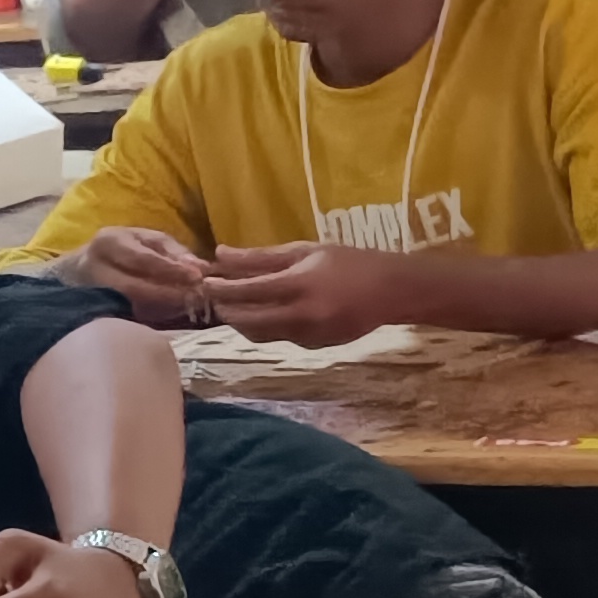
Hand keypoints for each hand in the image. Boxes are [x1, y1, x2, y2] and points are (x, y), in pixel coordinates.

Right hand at [54, 227, 213, 322]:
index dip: (172, 269)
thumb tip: (199, 267)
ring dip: (161, 309)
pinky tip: (167, 316)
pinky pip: (125, 317)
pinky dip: (150, 318)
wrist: (78, 269)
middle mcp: (94, 266)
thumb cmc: (121, 250)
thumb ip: (173, 250)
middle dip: (168, 294)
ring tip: (185, 307)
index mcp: (109, 242)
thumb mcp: (145, 239)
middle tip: (195, 298)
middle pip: (134, 287)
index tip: (197, 277)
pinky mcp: (92, 311)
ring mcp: (89, 292)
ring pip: (129, 306)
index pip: (143, 259)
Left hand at [196, 240, 412, 345]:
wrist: (393, 291)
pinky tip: (264, 313)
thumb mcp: (306, 251)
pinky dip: (266, 327)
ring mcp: (309, 334)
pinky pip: (280, 338)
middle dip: (225, 309)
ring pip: (260, 334)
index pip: (247, 292)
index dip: (220, 288)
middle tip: (214, 297)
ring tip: (234, 305)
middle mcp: (302, 315)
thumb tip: (220, 255)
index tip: (204, 281)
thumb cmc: (349, 262)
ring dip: (241, 321)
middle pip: (247, 320)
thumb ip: (261, 256)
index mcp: (299, 285)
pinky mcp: (315, 346)